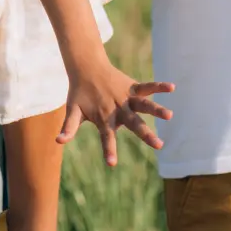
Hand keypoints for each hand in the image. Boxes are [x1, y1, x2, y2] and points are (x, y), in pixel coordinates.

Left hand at [57, 55, 174, 167]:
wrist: (85, 67)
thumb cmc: (79, 93)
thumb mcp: (73, 110)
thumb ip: (69, 127)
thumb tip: (58, 141)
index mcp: (104, 118)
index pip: (106, 137)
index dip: (108, 149)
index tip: (111, 163)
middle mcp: (117, 108)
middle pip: (133, 123)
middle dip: (146, 134)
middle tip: (159, 145)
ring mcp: (126, 97)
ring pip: (143, 104)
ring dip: (156, 109)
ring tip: (169, 115)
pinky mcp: (132, 86)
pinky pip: (146, 86)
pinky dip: (158, 86)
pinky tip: (172, 87)